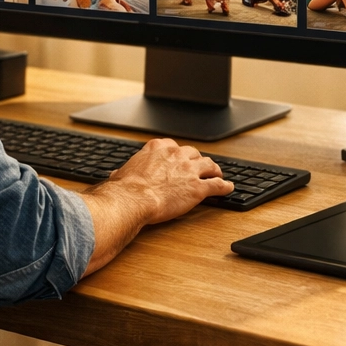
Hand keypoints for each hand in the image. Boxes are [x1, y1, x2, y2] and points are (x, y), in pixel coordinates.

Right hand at [101, 138, 232, 223]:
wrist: (135, 198)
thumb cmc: (126, 188)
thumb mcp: (122, 173)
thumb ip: (124, 171)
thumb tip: (117, 174)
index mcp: (158, 148)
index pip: (174, 146)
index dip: (179, 154)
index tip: (180, 159)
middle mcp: (176, 155)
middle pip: (194, 154)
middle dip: (197, 160)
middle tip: (199, 167)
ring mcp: (189, 170)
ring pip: (209, 165)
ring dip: (214, 170)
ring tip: (217, 174)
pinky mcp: (199, 188)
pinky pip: (218, 185)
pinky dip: (225, 186)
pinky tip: (228, 188)